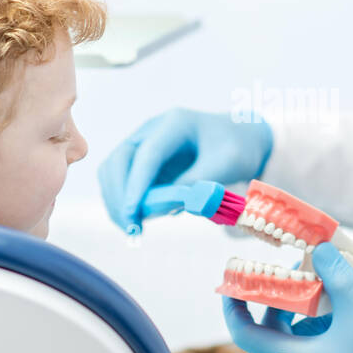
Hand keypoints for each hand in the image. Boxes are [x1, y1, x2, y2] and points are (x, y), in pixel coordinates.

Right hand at [97, 109, 272, 232]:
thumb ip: (197, 184)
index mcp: (175, 124)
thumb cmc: (235, 149)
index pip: (147, 154)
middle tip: (131, 227)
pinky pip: (120, 180)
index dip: (136, 185)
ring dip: (115, 200)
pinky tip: (136, 220)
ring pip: (112, 170)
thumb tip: (164, 206)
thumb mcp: (226, 165)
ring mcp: (143, 144)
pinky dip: (122, 201)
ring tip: (132, 228)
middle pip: (119, 160)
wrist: (239, 140)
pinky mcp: (141, 162)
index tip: (132, 213)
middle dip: (119, 195)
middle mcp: (152, 131)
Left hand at [222, 241, 352, 352]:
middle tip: (301, 273)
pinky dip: (315, 338)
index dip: (234, 303)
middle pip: (271, 333)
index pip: (244, 331)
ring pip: (291, 345)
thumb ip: (338, 278)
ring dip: (305, 318)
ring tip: (333, 298)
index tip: (235, 279)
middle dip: (284, 299)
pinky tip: (343, 326)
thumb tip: (320, 250)